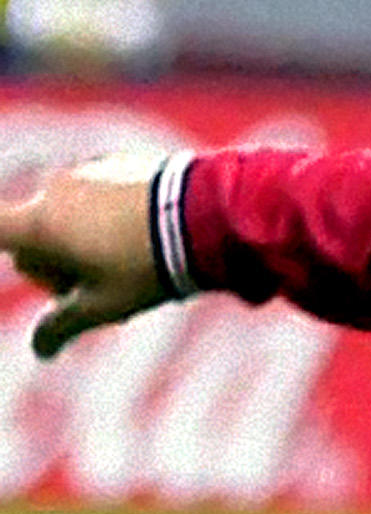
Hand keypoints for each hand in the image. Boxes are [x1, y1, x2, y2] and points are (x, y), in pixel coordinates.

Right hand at [0, 159, 177, 350]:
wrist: (208, 215)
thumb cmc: (150, 266)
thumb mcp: (106, 304)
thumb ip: (64, 325)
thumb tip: (41, 350)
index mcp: (40, 225)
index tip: (20, 259)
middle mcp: (53, 191)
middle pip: (32, 234)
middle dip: (51, 263)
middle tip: (95, 286)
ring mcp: (83, 173)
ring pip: (65, 213)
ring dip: (80, 238)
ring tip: (129, 260)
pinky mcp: (113, 164)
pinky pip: (94, 193)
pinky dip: (105, 214)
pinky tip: (145, 234)